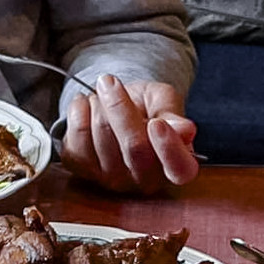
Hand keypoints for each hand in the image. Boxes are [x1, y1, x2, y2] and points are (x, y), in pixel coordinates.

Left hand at [62, 76, 197, 193]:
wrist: (113, 109)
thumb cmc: (145, 107)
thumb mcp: (163, 101)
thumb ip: (173, 114)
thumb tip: (186, 130)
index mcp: (177, 167)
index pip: (179, 170)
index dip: (168, 148)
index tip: (157, 123)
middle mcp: (147, 182)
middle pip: (135, 147)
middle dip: (119, 106)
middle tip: (109, 81)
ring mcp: (114, 182)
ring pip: (103, 137)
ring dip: (98, 105)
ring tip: (101, 99)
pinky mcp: (85, 173)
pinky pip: (77, 138)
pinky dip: (78, 111)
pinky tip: (85, 106)